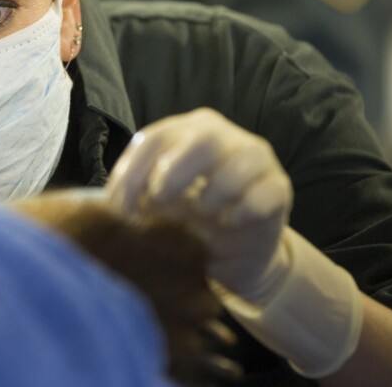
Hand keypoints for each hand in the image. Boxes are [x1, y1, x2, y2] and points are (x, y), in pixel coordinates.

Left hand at [106, 108, 292, 303]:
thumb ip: (136, 199)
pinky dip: (243, 210)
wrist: (232, 257)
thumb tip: (112, 208)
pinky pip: (265, 192)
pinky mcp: (279, 187)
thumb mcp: (156, 209)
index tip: (122, 209)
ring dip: (214, 192)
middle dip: (175, 171)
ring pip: (241, 158)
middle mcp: (221, 136)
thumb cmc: (188, 223)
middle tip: (161, 202)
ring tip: (203, 215)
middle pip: (202, 136)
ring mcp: (256, 158)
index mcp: (184, 134)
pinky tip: (230, 223)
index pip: (155, 138)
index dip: (134, 172)